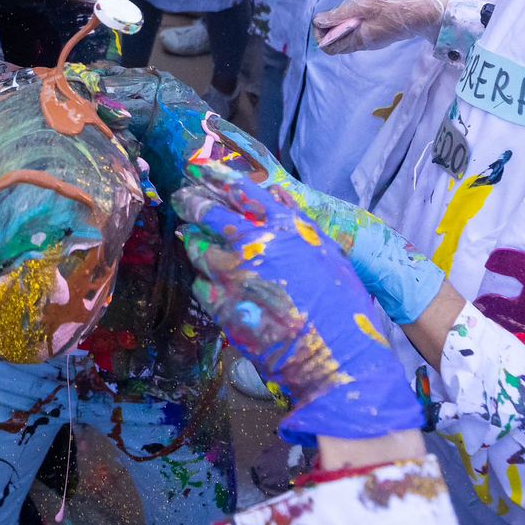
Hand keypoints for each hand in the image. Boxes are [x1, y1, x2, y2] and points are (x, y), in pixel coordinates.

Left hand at [175, 167, 422, 441]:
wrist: (335, 357)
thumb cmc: (343, 305)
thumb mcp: (328, 253)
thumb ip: (298, 222)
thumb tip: (276, 193)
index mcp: (285, 226)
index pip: (243, 190)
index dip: (217, 176)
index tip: (200, 168)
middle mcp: (254, 244)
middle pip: (208, 213)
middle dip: (191, 202)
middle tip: (182, 198)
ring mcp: (233, 275)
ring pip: (198, 248)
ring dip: (193, 240)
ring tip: (190, 236)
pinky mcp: (221, 306)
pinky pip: (201, 285)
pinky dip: (203, 280)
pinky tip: (209, 281)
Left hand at [312, 0, 445, 54]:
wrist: (428, 12)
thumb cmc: (397, 6)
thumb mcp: (365, 5)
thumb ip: (341, 14)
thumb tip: (318, 21)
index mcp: (358, 40)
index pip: (328, 47)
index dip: (320, 33)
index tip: (325, 17)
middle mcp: (364, 44)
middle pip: (336, 42)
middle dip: (330, 27)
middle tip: (338, 10)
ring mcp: (373, 39)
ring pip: (348, 35)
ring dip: (343, 22)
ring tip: (353, 7)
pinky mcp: (381, 33)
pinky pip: (359, 31)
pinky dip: (354, 21)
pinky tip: (364, 8)